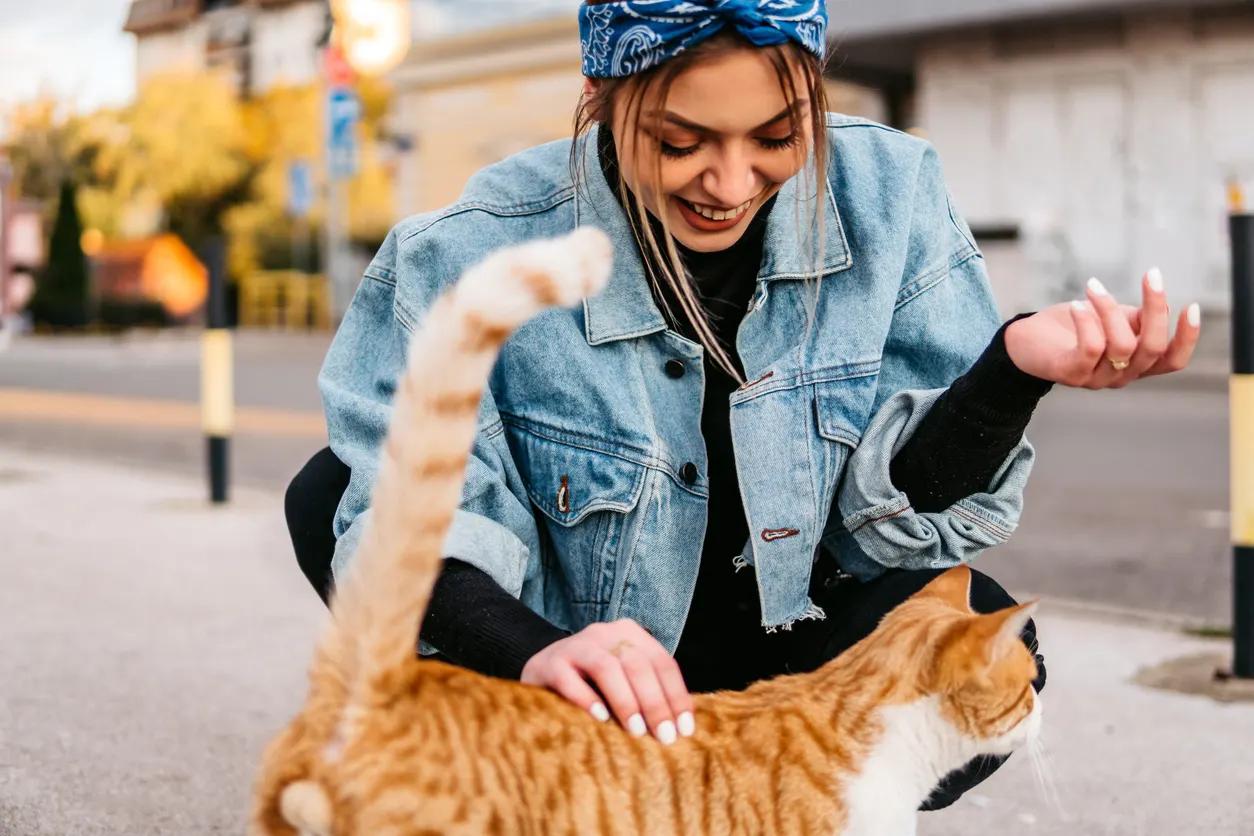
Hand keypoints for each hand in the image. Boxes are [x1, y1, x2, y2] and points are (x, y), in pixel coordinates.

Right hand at [520, 619, 694, 744]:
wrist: (541, 670)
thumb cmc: (592, 682)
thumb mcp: (623, 678)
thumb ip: (647, 689)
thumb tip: (680, 725)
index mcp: (630, 634)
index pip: (662, 663)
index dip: (676, 696)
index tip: (684, 729)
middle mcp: (605, 633)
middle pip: (638, 665)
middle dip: (655, 703)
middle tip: (664, 737)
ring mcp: (576, 645)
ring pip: (607, 667)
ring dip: (626, 701)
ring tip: (636, 731)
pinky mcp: (550, 662)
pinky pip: (570, 679)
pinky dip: (587, 700)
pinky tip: (600, 719)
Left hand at [1004, 268, 1200, 388]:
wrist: (1024, 342)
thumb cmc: (1072, 325)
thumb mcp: (1111, 317)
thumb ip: (1136, 317)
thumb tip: (1162, 307)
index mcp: (1136, 364)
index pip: (1173, 361)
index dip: (1188, 337)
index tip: (1191, 305)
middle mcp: (1122, 376)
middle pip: (1153, 348)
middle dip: (1156, 308)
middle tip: (1152, 274)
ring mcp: (1097, 378)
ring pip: (1122, 345)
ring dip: (1110, 308)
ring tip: (1093, 286)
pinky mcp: (1072, 374)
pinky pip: (1091, 348)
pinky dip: (1087, 321)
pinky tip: (1077, 305)